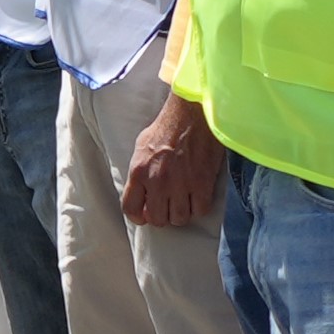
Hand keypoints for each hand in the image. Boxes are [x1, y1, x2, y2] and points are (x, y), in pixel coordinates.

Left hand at [122, 89, 228, 228]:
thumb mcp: (141, 146)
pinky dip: (199, 206)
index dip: (138, 216)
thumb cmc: (167, 126)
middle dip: (162, 215)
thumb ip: (139, 172)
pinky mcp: (202, 184)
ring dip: (181, 212)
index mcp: (139, 172)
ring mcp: (181, 185)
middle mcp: (157, 181)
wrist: (193, 113)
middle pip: (157, 219)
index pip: (130, 209)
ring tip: (184, 199)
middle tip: (168, 205)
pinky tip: (198, 195)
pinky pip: (200, 211)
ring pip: (179, 219)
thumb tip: (141, 192)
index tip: (145, 214)